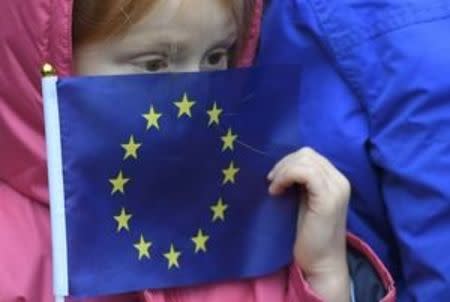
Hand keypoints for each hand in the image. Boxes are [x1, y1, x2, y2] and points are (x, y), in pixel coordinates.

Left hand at [268, 147, 350, 301]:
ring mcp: (336, 188)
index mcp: (335, 180)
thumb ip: (300, 183)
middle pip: (306, 154)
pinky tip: (276, 192)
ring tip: (274, 188)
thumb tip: (280, 166)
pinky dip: (285, 177)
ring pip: (304, 160)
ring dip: (283, 171)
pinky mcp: (328, 198)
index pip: (309, 155)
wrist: (321, 263)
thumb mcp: (303, 201)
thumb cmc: (309, 235)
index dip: (287, 162)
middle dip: (284, 164)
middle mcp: (340, 180)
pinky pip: (304, 172)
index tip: (274, 179)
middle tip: (272, 182)